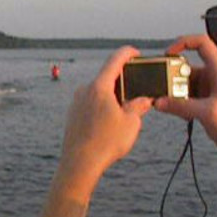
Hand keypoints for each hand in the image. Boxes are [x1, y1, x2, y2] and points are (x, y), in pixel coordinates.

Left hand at [57, 47, 152, 201]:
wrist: (79, 163)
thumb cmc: (106, 142)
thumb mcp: (131, 123)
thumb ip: (138, 106)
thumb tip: (143, 100)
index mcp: (99, 87)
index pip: (115, 60)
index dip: (128, 53)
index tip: (136, 53)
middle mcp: (84, 90)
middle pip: (107, 77)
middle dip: (124, 82)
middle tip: (138, 90)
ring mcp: (76, 101)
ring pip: (99, 92)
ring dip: (113, 96)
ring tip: (127, 111)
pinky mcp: (73, 113)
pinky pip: (91, 103)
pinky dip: (103, 105)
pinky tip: (111, 121)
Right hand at [155, 35, 216, 153]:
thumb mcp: (208, 113)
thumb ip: (181, 106)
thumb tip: (158, 102)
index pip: (202, 44)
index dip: (184, 42)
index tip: (168, 54)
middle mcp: (213, 75)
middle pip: (185, 65)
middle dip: (171, 76)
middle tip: (162, 88)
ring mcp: (207, 87)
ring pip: (182, 81)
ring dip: (172, 91)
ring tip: (168, 104)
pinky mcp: (202, 99)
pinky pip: (183, 94)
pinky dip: (176, 101)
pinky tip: (178, 112)